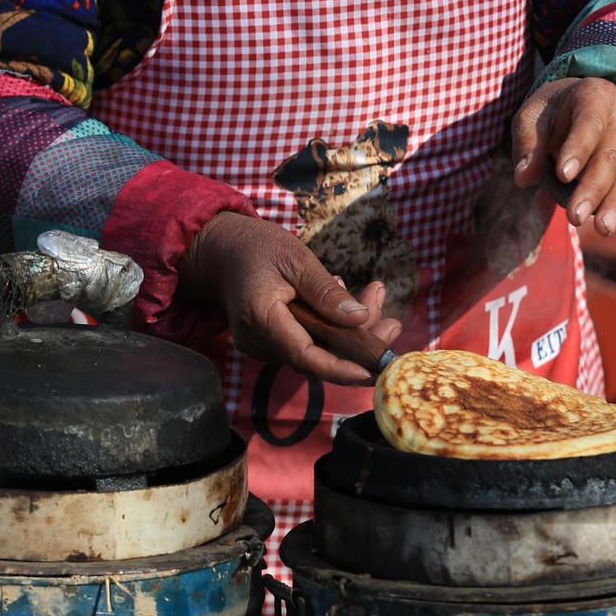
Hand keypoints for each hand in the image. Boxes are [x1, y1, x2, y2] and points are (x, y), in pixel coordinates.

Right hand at [177, 210, 401, 384]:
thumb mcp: (295, 258)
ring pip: (315, 352)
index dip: (343, 368)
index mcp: (261, 318)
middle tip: (394, 324)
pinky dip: (331, 328)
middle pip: (316, 357)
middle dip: (359, 344)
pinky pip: (306, 344)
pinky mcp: (268, 343)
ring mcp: (260, 346)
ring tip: (376, 297)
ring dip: (349, 332)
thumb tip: (360, 319)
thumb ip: (326, 292)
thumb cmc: (256, 247)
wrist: (221, 251)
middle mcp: (257, 341)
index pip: (306, 356)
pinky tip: (347, 301)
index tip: (376, 368)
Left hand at [511, 76, 615, 237]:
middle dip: (594, 188)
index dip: (578, 149)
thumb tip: (524, 177)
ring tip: (602, 229)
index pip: (589, 123)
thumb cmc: (552, 110)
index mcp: (595, 96)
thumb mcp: (531, 115)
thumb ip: (527, 144)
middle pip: (611, 156)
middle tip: (574, 216)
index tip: (563, 175)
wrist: (579, 101)